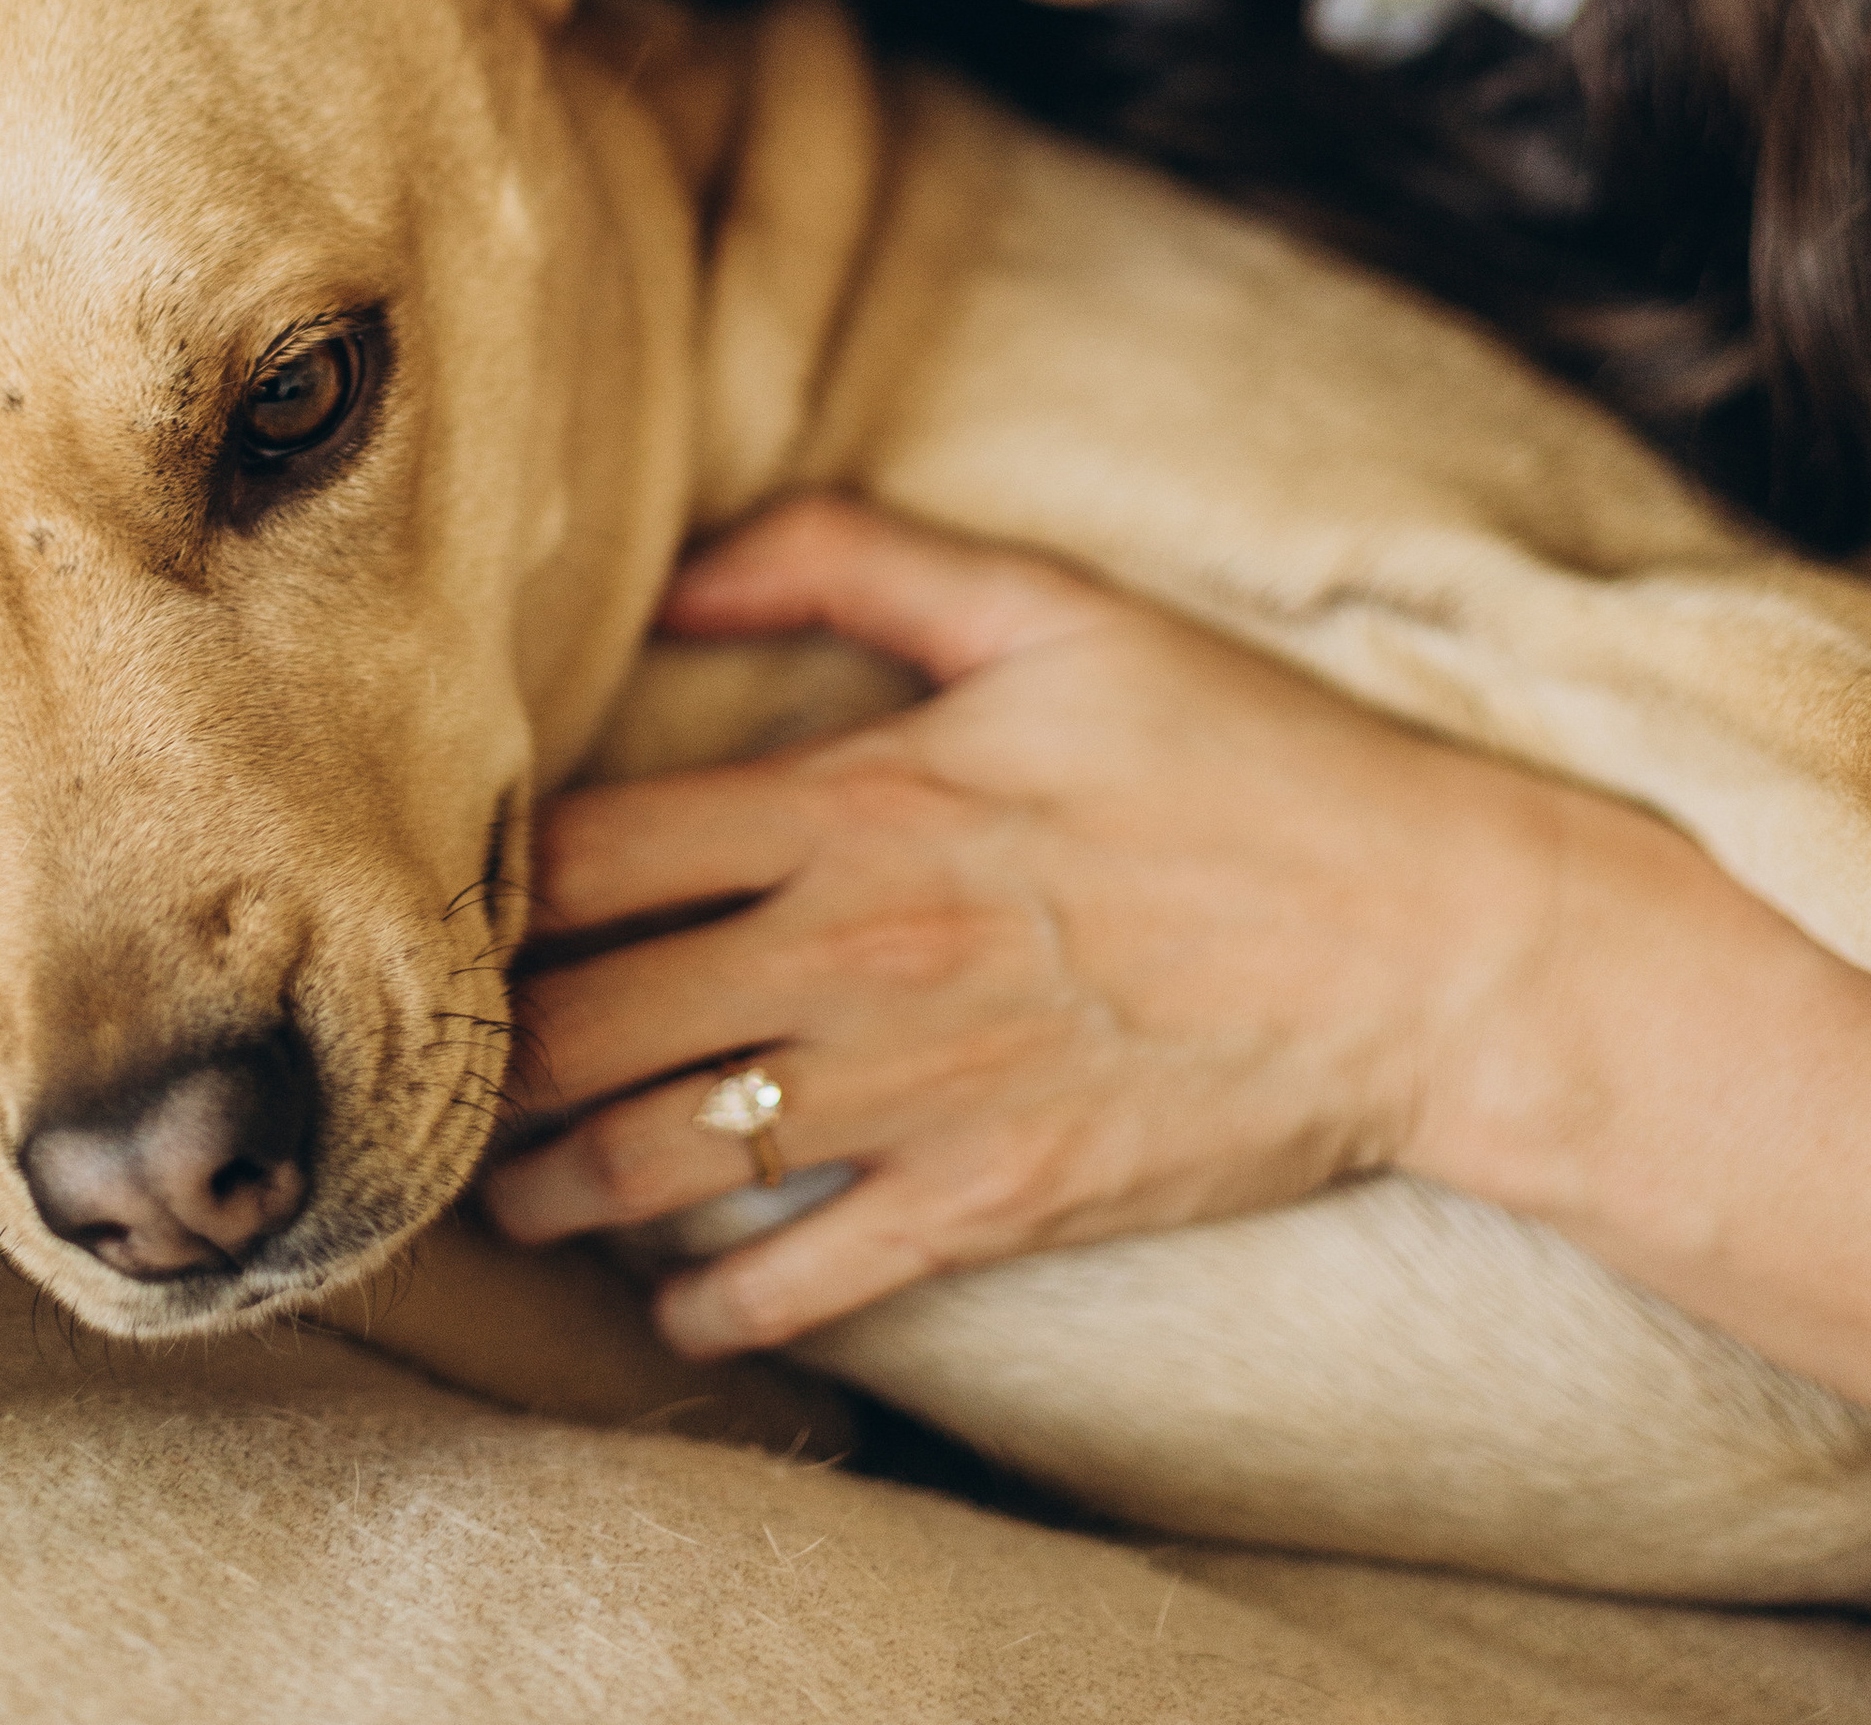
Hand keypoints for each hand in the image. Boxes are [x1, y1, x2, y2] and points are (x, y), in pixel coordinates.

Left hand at [489, 494, 1556, 1358]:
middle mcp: (857, 953)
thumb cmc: (1241, 757)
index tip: (461, 910)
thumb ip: (852, 560)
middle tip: (447, 1076)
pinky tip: (675, 1310)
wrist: (1423, 940)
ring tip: (517, 1199)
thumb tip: (688, 567)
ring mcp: (918, 1090)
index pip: (597, 856)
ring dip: (565, 1192)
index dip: (498, 890)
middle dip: (498, 1061)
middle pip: (596, 1022)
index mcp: (856, 802)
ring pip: (666, 1163)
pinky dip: (714, 1311)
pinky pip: (805, 1279)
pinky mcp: (990, 1203)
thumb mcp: (1050, 609)